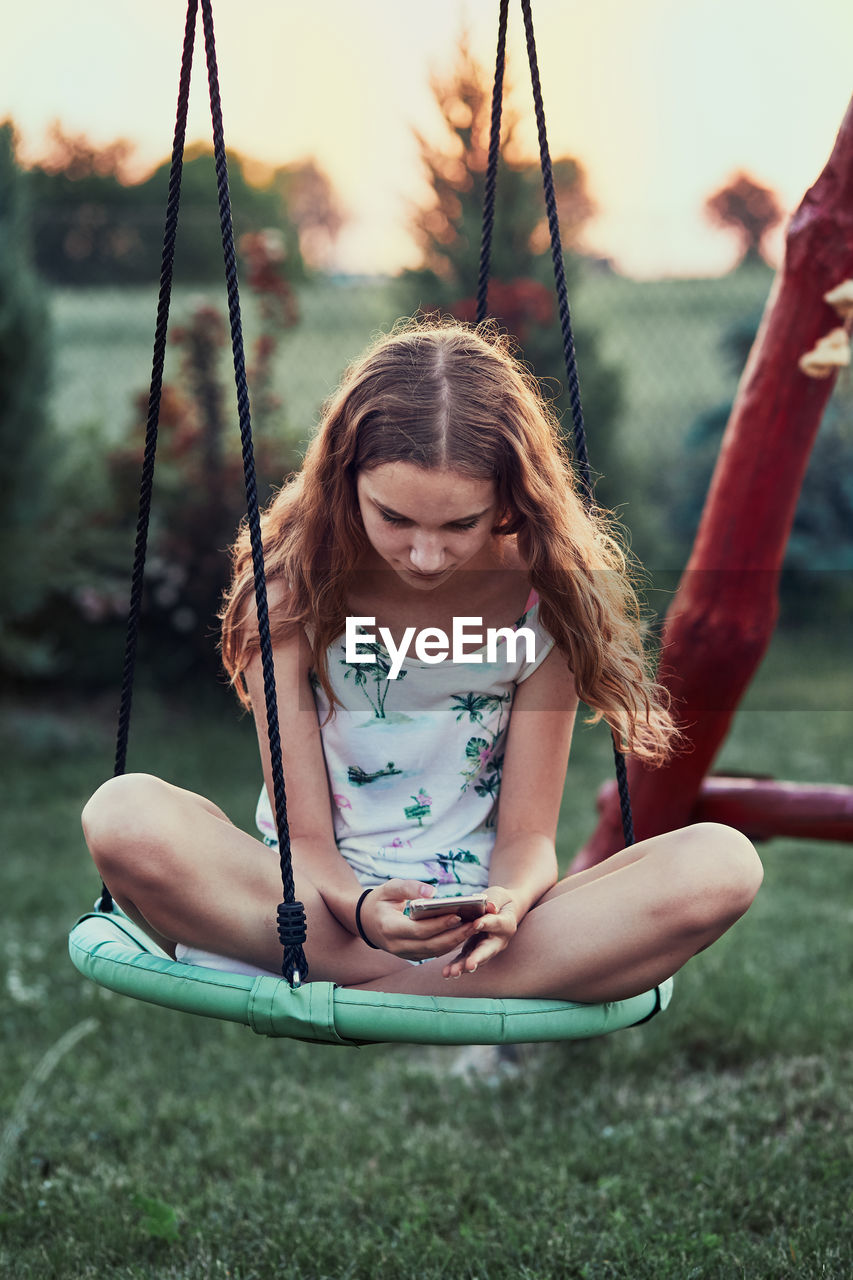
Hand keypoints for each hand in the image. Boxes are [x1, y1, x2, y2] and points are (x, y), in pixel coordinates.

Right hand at [358, 880, 481, 961]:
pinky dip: (448, 945)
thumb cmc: (380, 900)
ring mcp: (403, 953)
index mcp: (389, 927)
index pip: (418, 930)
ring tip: (473, 928)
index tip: (458, 915)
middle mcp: (396, 945)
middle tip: (474, 924)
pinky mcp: (410, 956)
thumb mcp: (389, 887)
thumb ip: (409, 887)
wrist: (365, 920)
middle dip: (454, 936)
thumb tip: (433, 892)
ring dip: (454, 942)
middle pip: (430, 945)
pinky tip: (462, 934)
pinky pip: (432, 953)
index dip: (439, 925)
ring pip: (433, 952)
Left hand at [442, 885, 516, 978]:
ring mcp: (487, 949)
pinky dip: (456, 966)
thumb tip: (491, 906)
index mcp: (506, 923)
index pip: (496, 923)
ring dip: (463, 967)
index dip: (487, 923)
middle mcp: (499, 941)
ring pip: (475, 959)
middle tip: (469, 966)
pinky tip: (446, 973)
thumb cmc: (499, 901)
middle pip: (487, 950)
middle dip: (477, 958)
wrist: (502, 910)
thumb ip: (495, 901)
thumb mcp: (498, 896)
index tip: (476, 924)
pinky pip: (465, 960)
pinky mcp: (474, 951)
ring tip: (452, 973)